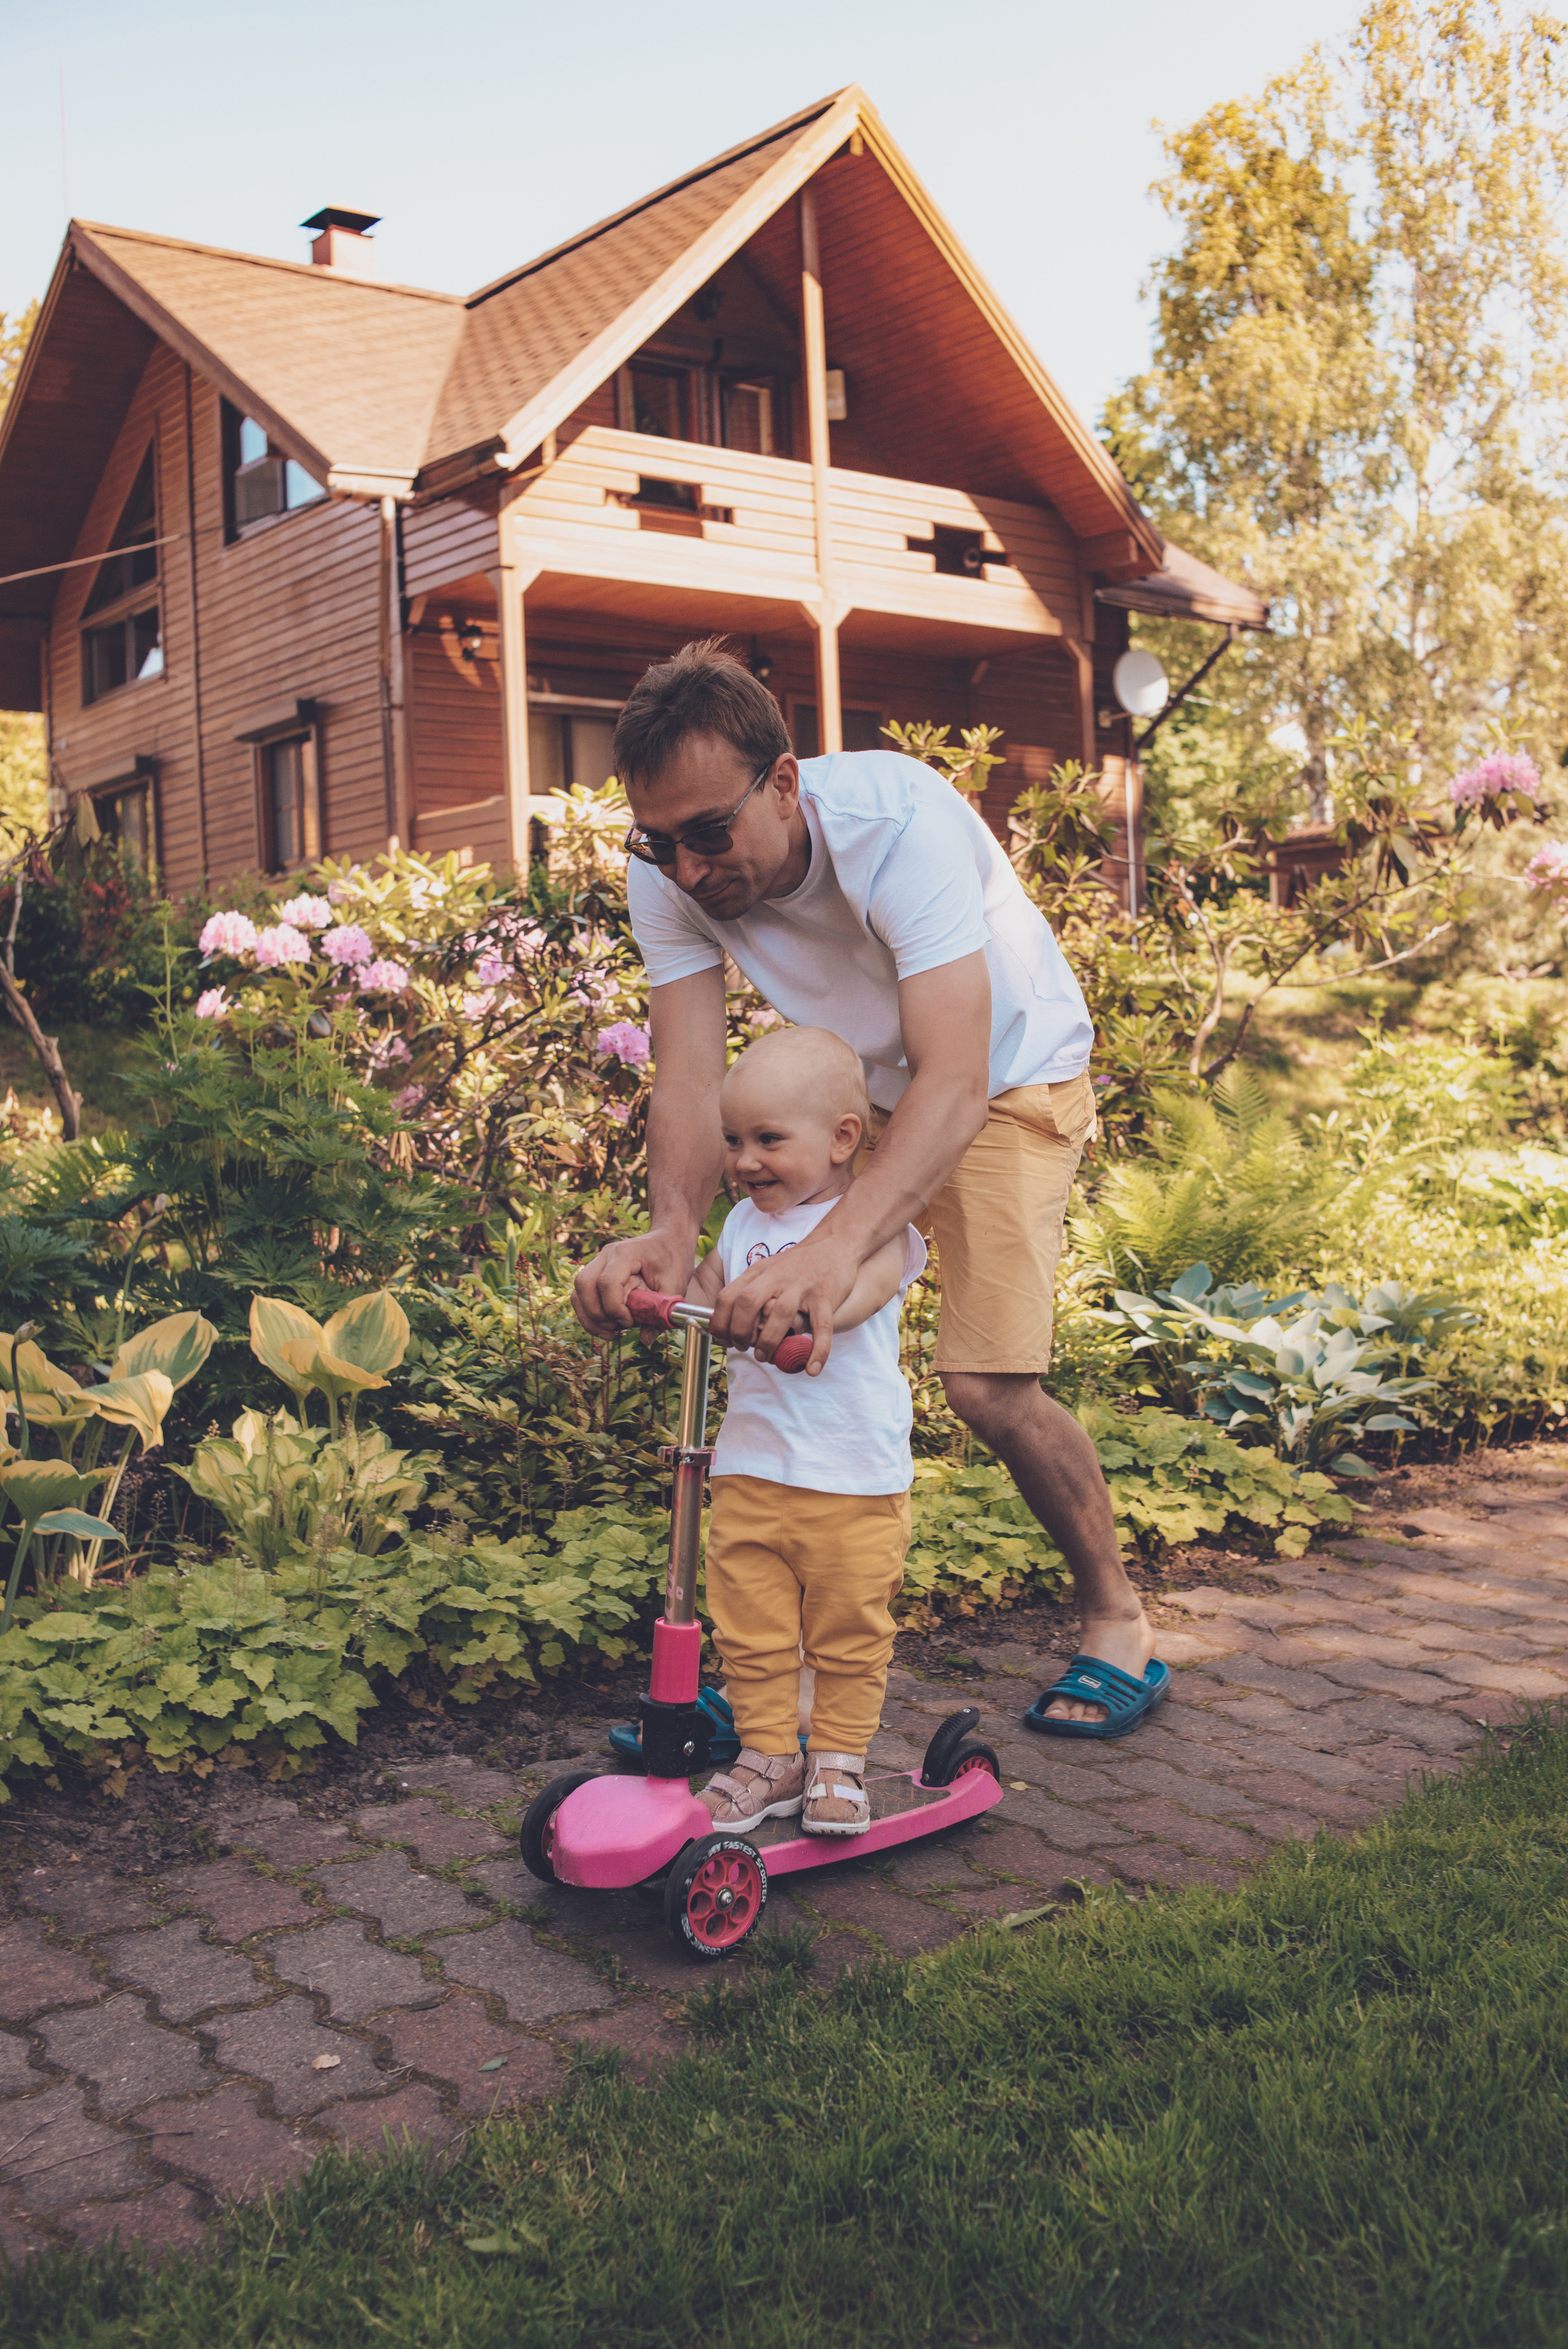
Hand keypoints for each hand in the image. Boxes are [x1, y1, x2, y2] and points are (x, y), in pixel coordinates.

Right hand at [572, 1228, 695, 1336]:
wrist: (668, 1239)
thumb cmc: (673, 1258)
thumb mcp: (675, 1285)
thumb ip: (661, 1312)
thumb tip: (646, 1339)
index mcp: (625, 1253)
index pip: (607, 1282)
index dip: (614, 1308)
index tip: (630, 1322)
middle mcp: (606, 1255)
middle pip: (584, 1285)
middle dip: (596, 1315)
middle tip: (617, 1329)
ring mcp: (598, 1262)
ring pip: (578, 1292)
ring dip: (589, 1317)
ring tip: (611, 1332)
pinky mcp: (596, 1273)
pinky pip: (582, 1295)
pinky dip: (589, 1314)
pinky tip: (608, 1326)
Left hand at [710, 1238, 859, 1375]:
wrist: (835, 1243)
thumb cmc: (798, 1265)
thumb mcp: (767, 1270)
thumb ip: (750, 1292)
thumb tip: (730, 1326)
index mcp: (758, 1272)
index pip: (727, 1297)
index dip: (720, 1323)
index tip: (724, 1340)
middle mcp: (777, 1277)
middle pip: (747, 1303)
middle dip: (739, 1332)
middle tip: (742, 1348)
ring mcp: (801, 1286)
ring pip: (780, 1315)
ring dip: (769, 1342)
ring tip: (766, 1357)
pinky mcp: (825, 1296)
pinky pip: (821, 1327)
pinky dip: (817, 1350)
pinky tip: (812, 1369)